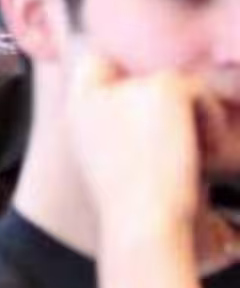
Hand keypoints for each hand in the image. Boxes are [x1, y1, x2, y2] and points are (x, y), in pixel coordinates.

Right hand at [66, 52, 211, 241]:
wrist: (143, 220)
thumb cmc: (131, 208)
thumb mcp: (111, 165)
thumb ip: (116, 131)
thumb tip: (151, 118)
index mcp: (75, 112)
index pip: (93, 67)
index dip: (122, 82)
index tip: (148, 116)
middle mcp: (94, 93)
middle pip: (143, 77)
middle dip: (165, 107)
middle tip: (177, 146)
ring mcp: (128, 87)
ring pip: (175, 85)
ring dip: (190, 115)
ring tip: (195, 154)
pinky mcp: (163, 88)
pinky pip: (199, 91)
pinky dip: (211, 118)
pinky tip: (206, 151)